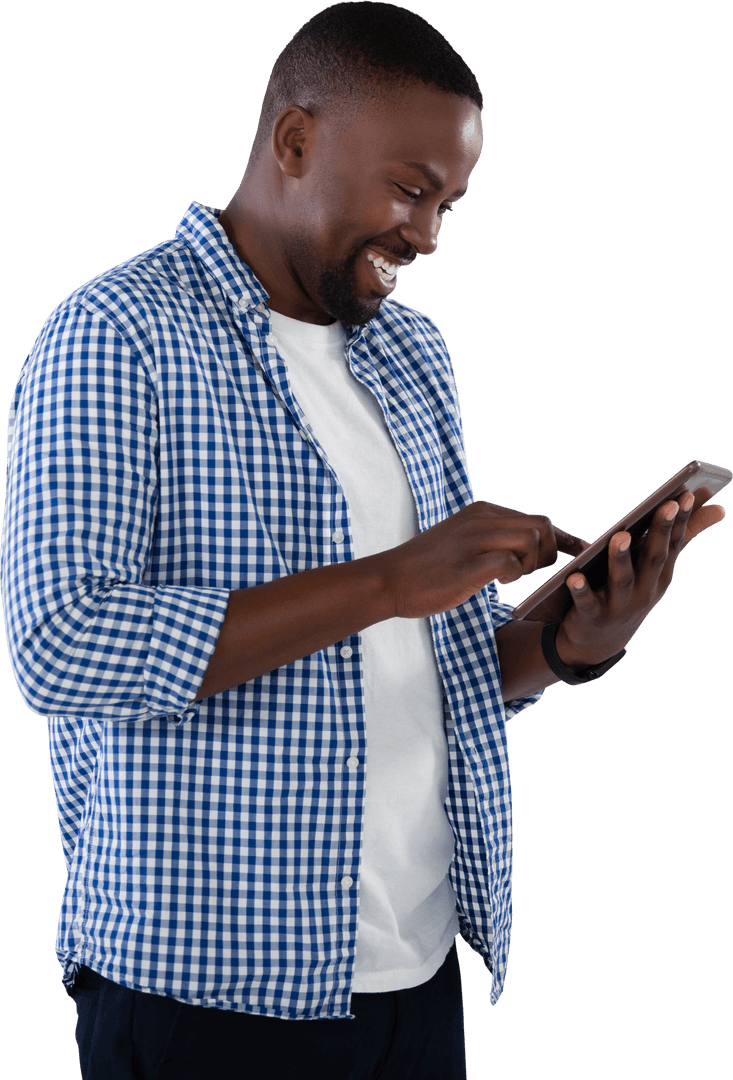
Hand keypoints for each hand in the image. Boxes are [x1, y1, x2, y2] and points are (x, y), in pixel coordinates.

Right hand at [379, 501, 585, 619]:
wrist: (389, 579)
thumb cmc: (426, 567)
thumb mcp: (461, 541)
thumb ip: (491, 538)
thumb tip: (525, 547)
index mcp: (481, 512)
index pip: (535, 518)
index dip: (561, 537)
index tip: (578, 549)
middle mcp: (481, 519)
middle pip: (542, 526)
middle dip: (549, 552)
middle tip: (531, 571)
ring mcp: (475, 540)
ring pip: (532, 542)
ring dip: (530, 565)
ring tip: (508, 576)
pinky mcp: (469, 564)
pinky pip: (511, 564)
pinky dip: (513, 575)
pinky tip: (497, 582)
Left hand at [555, 489, 725, 668]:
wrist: (601, 642)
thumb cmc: (631, 592)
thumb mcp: (656, 568)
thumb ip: (684, 536)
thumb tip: (720, 508)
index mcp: (660, 575)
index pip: (673, 544)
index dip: (680, 520)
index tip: (687, 496)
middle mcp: (645, 591)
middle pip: (653, 558)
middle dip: (660, 531)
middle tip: (666, 505)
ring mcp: (620, 606)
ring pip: (622, 580)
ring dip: (621, 558)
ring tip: (619, 535)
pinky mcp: (593, 617)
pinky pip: (587, 603)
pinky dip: (581, 591)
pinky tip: (574, 577)